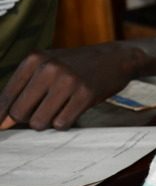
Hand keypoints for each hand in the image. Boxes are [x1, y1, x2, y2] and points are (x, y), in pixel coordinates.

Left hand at [0, 44, 138, 129]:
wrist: (114, 58)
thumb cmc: (76, 66)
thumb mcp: (48, 66)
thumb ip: (24, 90)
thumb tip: (2, 122)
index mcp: (34, 59)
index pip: (7, 96)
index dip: (2, 115)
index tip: (2, 127)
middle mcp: (49, 68)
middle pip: (20, 113)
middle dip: (27, 120)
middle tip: (41, 114)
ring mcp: (68, 81)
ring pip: (40, 122)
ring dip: (46, 123)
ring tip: (57, 111)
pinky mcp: (86, 95)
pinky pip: (62, 123)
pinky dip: (63, 123)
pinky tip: (71, 111)